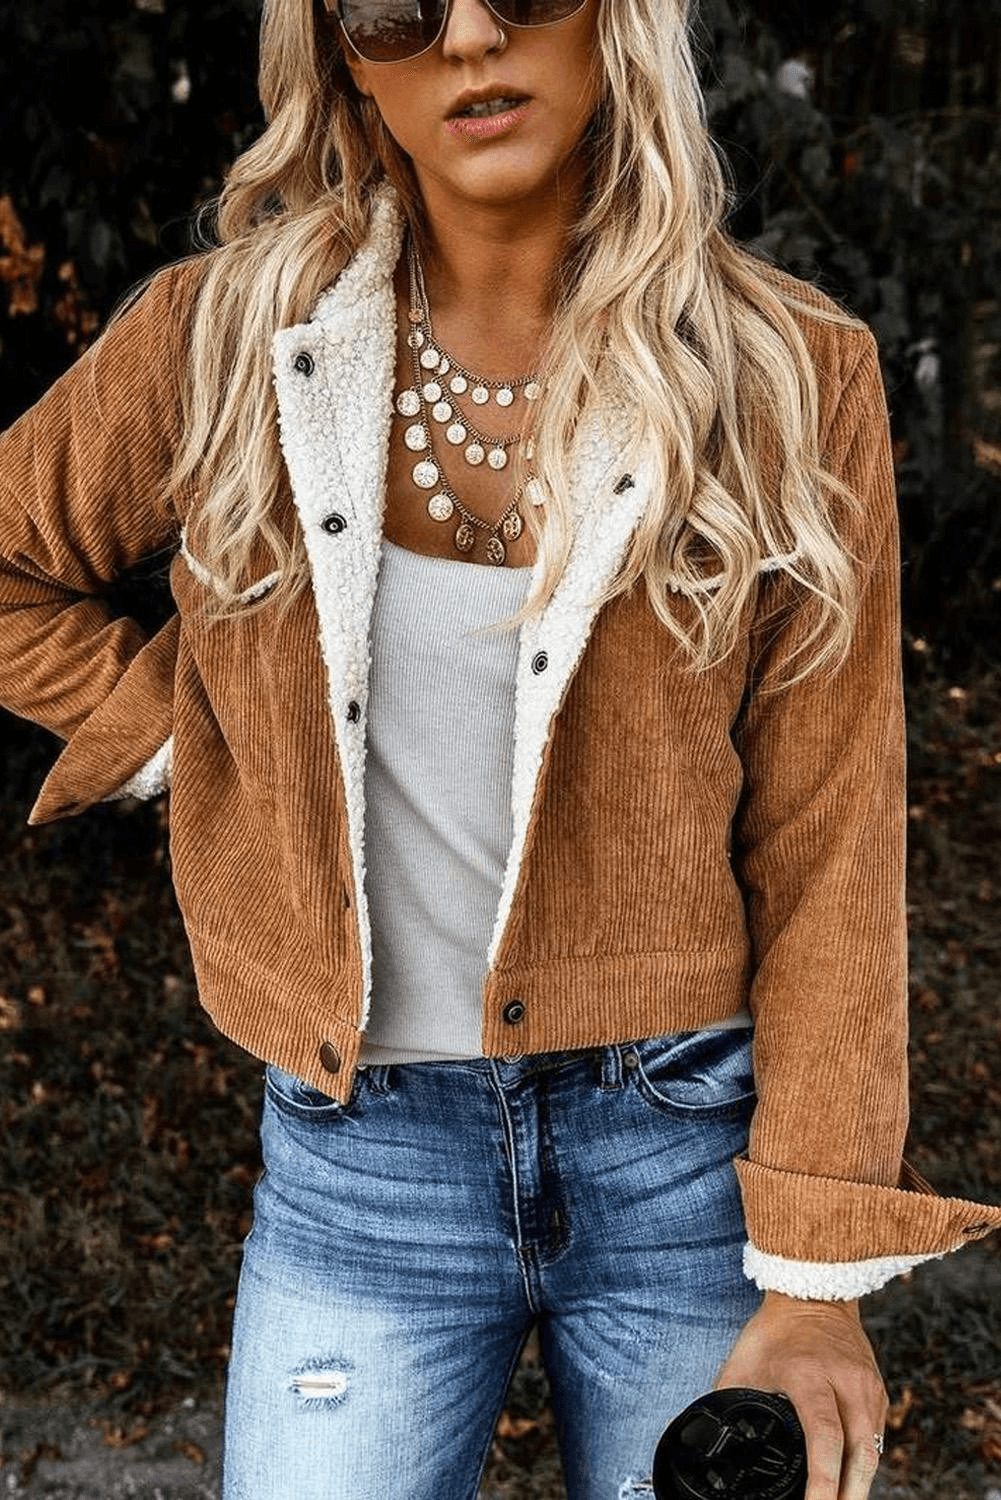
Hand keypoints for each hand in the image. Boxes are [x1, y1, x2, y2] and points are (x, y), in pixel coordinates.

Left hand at [714, 1291, 887, 1499]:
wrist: (815, 1292)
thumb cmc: (776, 1329)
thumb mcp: (744, 1362)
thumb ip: (726, 1400)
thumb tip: (701, 1434)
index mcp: (809, 1374)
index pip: (824, 1437)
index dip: (822, 1481)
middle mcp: (846, 1383)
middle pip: (859, 1455)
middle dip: (847, 1496)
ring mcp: (867, 1388)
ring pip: (873, 1452)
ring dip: (857, 1487)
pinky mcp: (878, 1393)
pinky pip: (876, 1439)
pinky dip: (862, 1466)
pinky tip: (847, 1484)